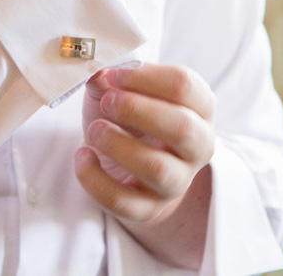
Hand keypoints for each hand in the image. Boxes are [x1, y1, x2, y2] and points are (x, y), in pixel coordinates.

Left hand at [77, 64, 215, 222]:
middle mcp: (197, 146)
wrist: (126, 167)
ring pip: (157, 169)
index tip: (113, 76)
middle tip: (106, 102)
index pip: (184, 85)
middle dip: (137, 110)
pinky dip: (95, 179)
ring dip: (118, 145)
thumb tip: (99, 74)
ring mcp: (177, 181)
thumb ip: (110, 78)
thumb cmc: (128, 120)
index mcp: (199, 108)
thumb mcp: (120, 91)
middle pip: (182, 128)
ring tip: (94, 130)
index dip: (145, 77)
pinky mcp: (149, 208)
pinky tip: (83, 156)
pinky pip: (124, 201)